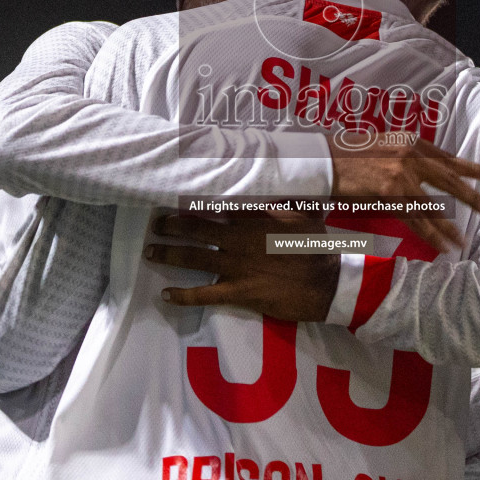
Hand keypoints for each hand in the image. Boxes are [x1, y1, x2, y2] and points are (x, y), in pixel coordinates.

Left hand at [146, 212, 340, 321]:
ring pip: (194, 257)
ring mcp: (236, 266)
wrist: (328, 281)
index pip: (216, 204)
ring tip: (151, 250)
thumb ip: (284, 201)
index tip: (176, 196)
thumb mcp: (304, 213)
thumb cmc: (317, 246)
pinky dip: (184, 295)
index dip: (193, 201)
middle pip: (196, 228)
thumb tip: (277, 184)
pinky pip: (205, 294)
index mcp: (253, 218)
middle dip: (173, 225)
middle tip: (157, 223)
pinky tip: (166, 295)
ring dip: (169, 253)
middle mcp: (238, 239)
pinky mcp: (239, 292)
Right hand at [326, 135, 479, 253]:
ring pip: (434, 205)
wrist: (322, 159)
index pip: (445, 157)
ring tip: (464, 240)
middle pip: (448, 179)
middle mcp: (410, 155)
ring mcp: (402, 174)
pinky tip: (443, 245)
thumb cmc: (344, 154)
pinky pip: (416, 219)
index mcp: (409, 142)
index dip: (468, 167)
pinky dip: (431, 235)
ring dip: (451, 226)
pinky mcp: (391, 193)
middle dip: (471, 196)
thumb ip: (403, 156)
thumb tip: (420, 174)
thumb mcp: (381, 146)